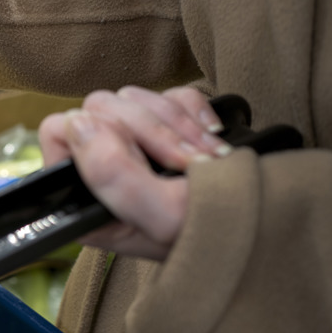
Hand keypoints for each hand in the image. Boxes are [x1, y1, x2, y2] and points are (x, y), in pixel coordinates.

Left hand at [38, 86, 233, 260]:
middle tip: (190, 163)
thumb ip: (113, 175)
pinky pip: (168, 94)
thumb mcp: (164, 217)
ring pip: (134, 98)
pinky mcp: (169, 130)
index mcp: (85, 199)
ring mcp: (137, 149)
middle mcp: (102, 172)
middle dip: (154, 131)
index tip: (142, 158)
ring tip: (210, 158)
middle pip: (100, 108)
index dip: (100, 135)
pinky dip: (195, 112)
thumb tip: (79, 124)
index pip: (58, 133)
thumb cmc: (217, 238)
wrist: (273, 231)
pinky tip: (214, 140)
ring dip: (178, 124)